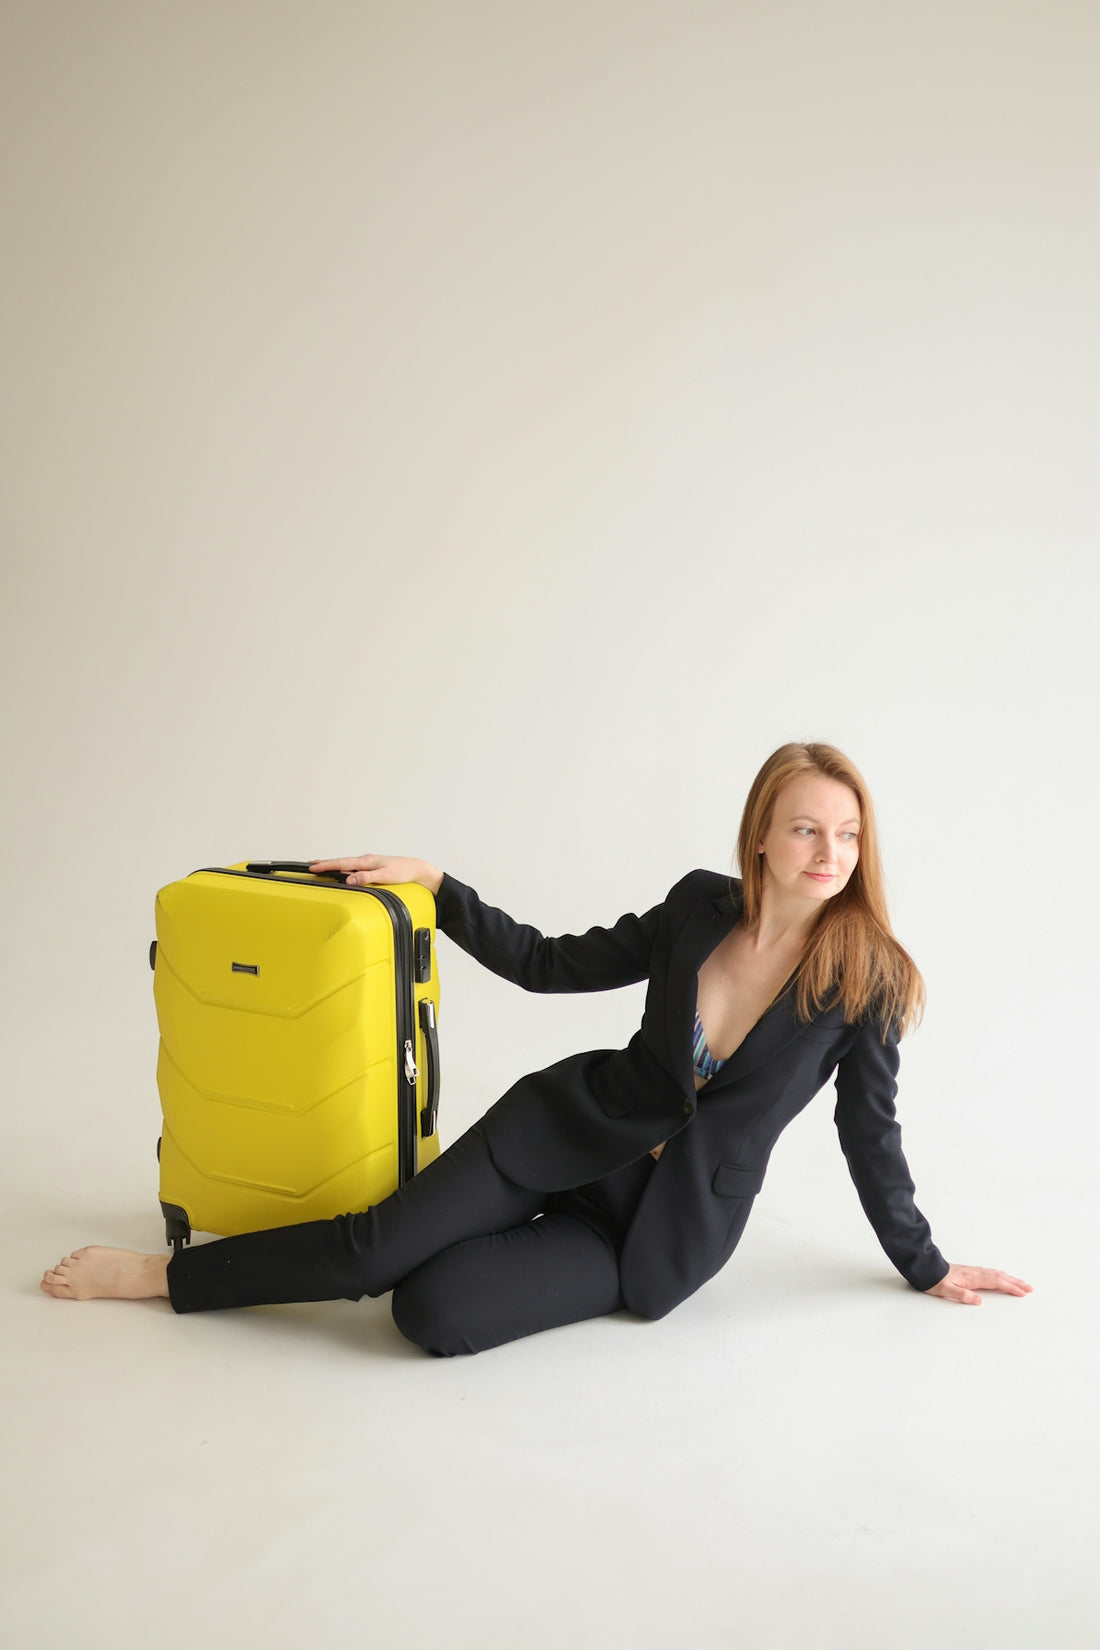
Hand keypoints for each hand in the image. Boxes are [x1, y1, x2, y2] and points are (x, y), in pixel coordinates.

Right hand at [308, 855, 443, 894]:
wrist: (418, 870)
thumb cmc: (404, 872)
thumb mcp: (385, 876)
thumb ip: (367, 877)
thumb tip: (349, 879)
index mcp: (367, 861)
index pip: (342, 863)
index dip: (326, 865)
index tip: (312, 867)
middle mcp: (367, 860)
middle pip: (341, 862)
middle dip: (325, 863)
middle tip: (310, 865)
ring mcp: (370, 864)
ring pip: (347, 864)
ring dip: (334, 865)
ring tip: (322, 867)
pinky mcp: (374, 868)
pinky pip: (354, 867)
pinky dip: (344, 868)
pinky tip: (343, 871)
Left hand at [923, 1263, 1033, 1304]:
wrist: (925, 1268)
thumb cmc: (934, 1280)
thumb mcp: (945, 1290)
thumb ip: (961, 1295)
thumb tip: (978, 1301)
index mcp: (972, 1278)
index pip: (996, 1282)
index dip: (1010, 1287)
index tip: (1023, 1293)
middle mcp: (975, 1273)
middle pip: (999, 1277)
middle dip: (1015, 1283)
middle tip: (1029, 1288)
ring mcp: (972, 1271)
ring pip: (995, 1274)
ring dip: (1009, 1278)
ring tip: (1020, 1283)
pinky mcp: (969, 1271)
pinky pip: (989, 1272)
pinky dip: (999, 1275)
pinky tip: (1000, 1276)